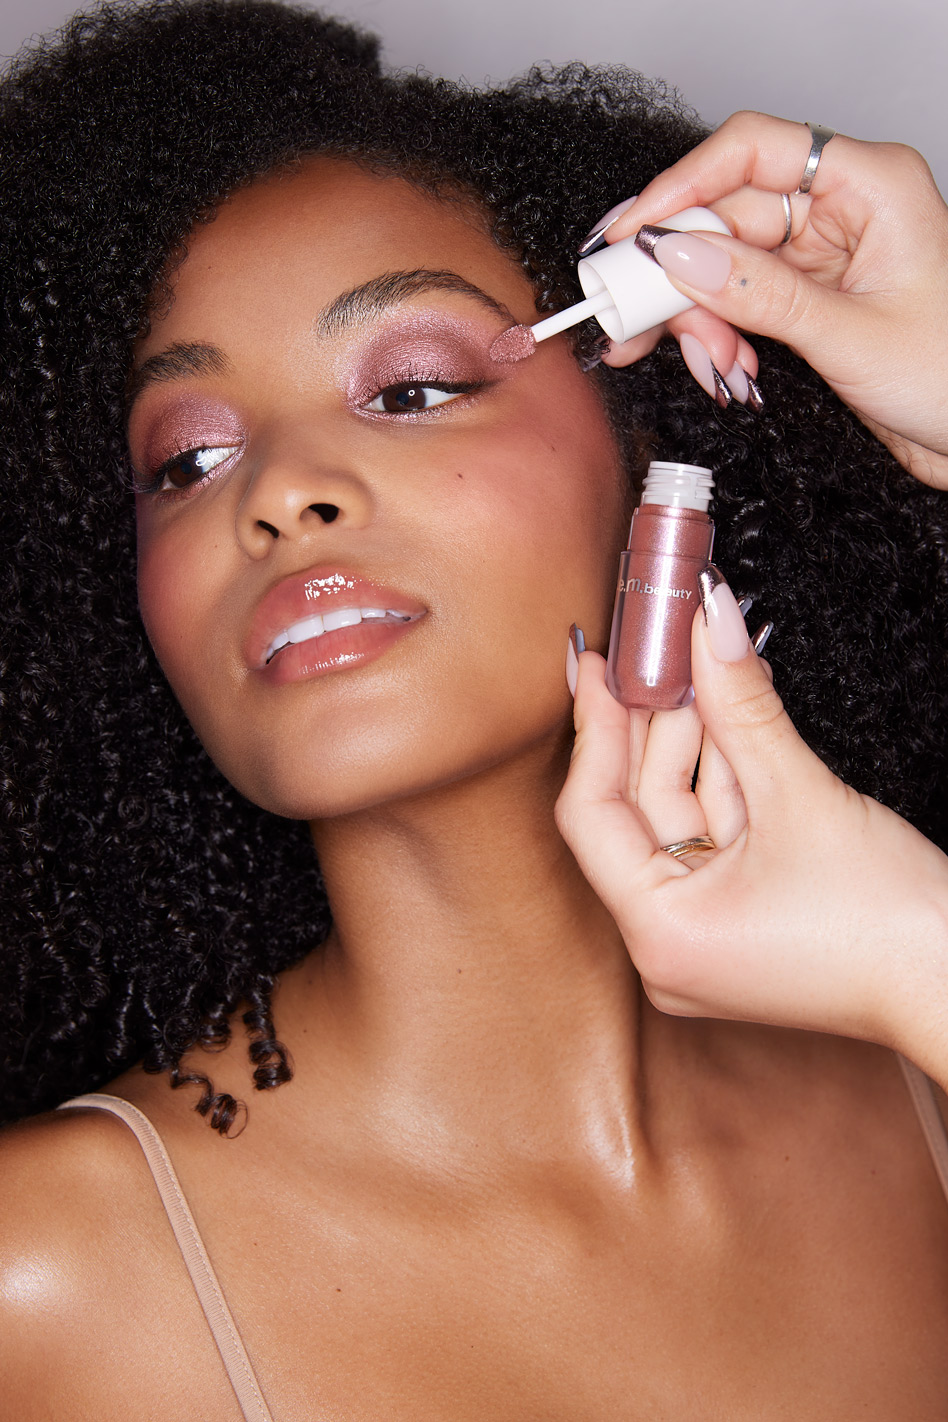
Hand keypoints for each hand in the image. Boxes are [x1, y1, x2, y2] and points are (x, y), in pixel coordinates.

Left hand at [555, 575, 947, 1088]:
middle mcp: (667, 943)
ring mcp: (704, 934)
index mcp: (659, 932)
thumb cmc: (890, 925)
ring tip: (699, 664)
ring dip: (693, 740)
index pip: (591, 813)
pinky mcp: (739, 921)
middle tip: (655, 648)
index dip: (594, 728)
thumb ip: (741, 703)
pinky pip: (713, 835)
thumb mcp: (801, 794)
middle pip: (634, 810)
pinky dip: (723, 776)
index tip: (597, 666)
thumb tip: (707, 621)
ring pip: (678, 816)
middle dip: (650, 723)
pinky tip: (728, 713)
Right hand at [594, 112, 947, 487]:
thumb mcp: (851, 336)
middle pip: (726, 216)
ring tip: (711, 367)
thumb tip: (680, 258)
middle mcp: (840, 210)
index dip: (683, 185)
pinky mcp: (806, 301)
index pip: (755, 150)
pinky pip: (737, 304)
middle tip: (635, 321)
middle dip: (681, 276)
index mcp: (869, 185)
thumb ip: (762, 296)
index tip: (633, 233)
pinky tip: (727, 370)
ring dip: (699, 320)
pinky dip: (720, 337)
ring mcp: (820, 257)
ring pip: (723, 267)